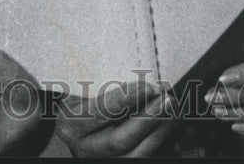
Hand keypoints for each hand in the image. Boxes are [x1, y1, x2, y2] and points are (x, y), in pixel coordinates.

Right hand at [55, 79, 174, 156]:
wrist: (77, 126)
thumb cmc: (82, 102)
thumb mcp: (84, 91)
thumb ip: (108, 91)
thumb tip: (141, 87)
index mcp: (72, 124)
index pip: (101, 112)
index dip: (127, 99)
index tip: (148, 87)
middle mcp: (84, 147)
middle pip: (120, 139)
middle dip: (148, 119)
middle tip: (165, 98)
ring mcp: (101, 159)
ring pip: (135, 154)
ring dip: (159, 131)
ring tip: (171, 108)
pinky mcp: (118, 162)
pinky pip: (142, 155)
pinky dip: (159, 138)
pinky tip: (169, 121)